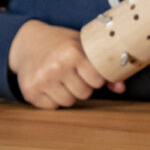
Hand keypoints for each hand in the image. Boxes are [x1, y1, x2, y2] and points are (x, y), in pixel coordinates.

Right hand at [8, 20, 125, 108]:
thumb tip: (122, 89)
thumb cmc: (62, 44)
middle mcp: (56, 66)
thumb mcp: (83, 47)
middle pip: (84, 94)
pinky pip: (52, 106)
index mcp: (72, 52)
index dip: (96, 78)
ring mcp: (41, 80)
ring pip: (68, 102)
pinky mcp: (29, 92)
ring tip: (63, 79)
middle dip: (83, 86)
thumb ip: (103, 68)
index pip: (97, 80)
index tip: (91, 72)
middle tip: (75, 74)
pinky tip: (50, 84)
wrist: (27, 43)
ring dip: (69, 94)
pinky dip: (53, 99)